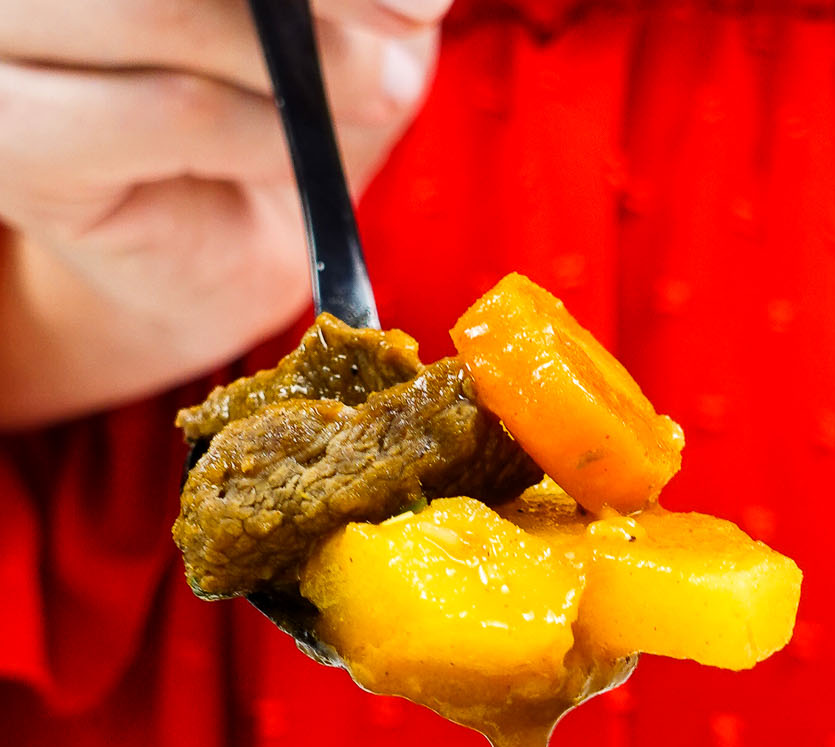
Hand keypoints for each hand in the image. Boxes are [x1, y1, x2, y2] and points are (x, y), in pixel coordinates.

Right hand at [0, 1, 451, 428]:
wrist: (209, 252)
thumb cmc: (264, 98)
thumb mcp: (318, 5)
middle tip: (411, 18)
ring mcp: (0, 38)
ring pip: (157, 6)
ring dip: (295, 63)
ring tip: (373, 92)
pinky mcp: (13, 143)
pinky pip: (169, 111)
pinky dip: (259, 132)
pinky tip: (299, 154)